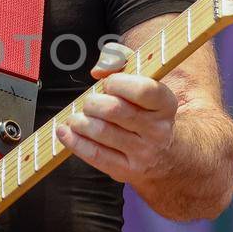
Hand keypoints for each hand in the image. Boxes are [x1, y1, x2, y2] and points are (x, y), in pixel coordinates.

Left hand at [55, 41, 177, 184]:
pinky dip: (74, 141)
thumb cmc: (146, 111)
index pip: (143, 90)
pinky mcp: (126, 170)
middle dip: (93, 103)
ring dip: (80, 121)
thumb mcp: (143, 81)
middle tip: (90, 103)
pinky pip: (94, 155)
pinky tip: (65, 132)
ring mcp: (142, 153)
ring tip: (77, 118)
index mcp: (166, 104)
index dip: (118, 82)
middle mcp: (158, 130)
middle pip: (115, 110)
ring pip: (102, 132)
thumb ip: (121, 61)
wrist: (166, 156)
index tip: (108, 83)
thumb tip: (99, 69)